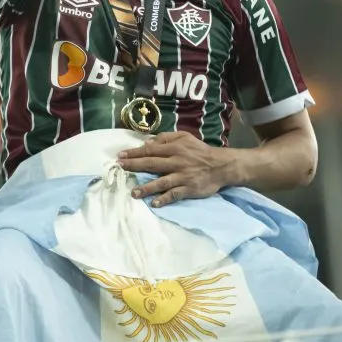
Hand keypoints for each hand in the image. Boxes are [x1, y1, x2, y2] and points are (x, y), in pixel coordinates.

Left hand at [116, 131, 233, 207]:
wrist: (221, 165)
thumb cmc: (199, 151)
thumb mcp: (184, 137)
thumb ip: (166, 138)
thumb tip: (147, 143)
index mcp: (174, 148)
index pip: (150, 150)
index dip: (135, 153)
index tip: (120, 156)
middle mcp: (176, 162)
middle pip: (152, 164)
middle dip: (135, 166)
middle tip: (120, 168)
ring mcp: (182, 176)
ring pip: (162, 182)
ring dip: (147, 188)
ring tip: (134, 193)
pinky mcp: (189, 188)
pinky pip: (175, 194)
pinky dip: (165, 199)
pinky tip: (154, 203)